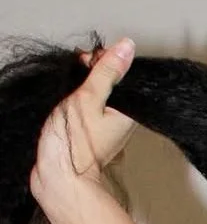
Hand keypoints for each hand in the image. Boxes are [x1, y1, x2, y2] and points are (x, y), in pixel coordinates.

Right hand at [30, 37, 137, 209]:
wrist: (59, 175)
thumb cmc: (74, 142)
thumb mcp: (90, 97)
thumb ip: (107, 72)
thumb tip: (126, 48)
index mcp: (129, 113)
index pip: (123, 74)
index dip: (103, 60)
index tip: (87, 62)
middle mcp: (122, 120)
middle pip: (110, 83)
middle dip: (91, 72)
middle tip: (76, 78)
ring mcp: (106, 127)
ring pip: (97, 94)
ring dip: (81, 86)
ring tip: (69, 94)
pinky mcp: (90, 132)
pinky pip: (87, 108)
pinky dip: (76, 101)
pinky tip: (65, 105)